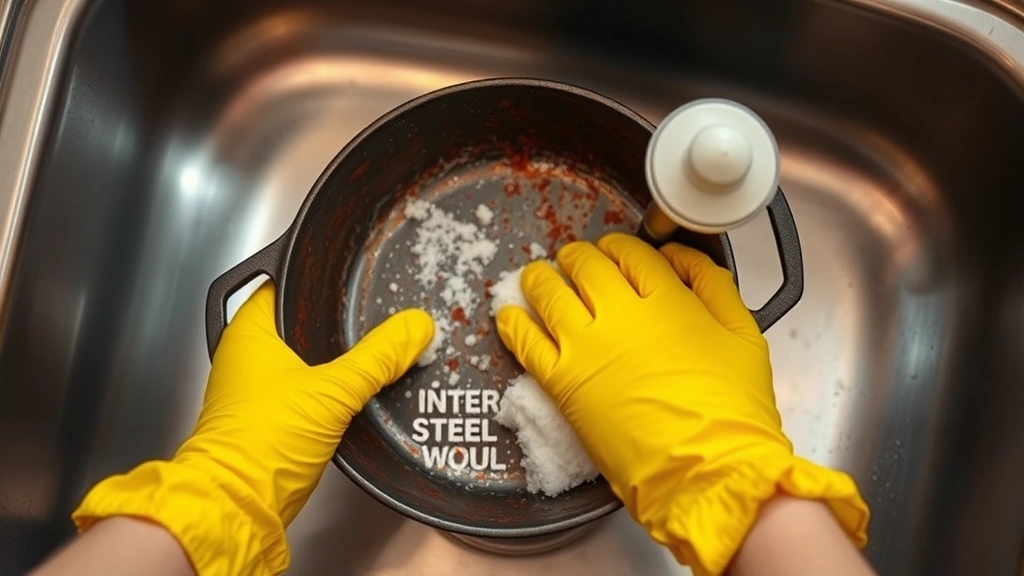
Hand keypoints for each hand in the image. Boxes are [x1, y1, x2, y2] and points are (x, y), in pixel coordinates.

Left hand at [71, 283, 432, 574]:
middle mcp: (248, 356)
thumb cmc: (260, 443)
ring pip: (306, 357)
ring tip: (377, 343)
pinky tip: (362, 387)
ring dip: (337, 355)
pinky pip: (310, 389)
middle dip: (336, 317)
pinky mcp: (273, 419)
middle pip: (299, 320)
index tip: (348, 268)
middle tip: (374, 306)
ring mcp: (258, 389)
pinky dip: (334, 385)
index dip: (314, 273)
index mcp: (249, 332)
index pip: (281, 281)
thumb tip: (416, 328)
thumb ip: (378, 357)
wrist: (238, 505)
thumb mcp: (331, 391)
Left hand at [495, 233, 868, 575]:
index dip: (617, 246)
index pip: (630, 252)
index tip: (612, 252)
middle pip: (584, 264)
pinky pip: (524, 339)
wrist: (705, 470)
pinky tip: (509, 313)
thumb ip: (715, 286)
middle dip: (576, 258)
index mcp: (666, 298)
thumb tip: (683, 257)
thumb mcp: (744, 336)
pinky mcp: (560, 381)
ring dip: (538, 278)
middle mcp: (620, 313)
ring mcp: (585, 346)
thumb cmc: (731, 412)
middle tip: (572, 263)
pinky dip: (512, 320)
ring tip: (535, 277)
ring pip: (547, 291)